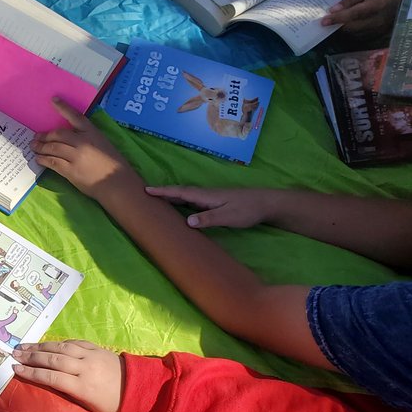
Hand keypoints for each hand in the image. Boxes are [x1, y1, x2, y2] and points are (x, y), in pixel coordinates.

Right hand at [12, 340, 122, 411]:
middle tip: (14, 354)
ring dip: (40, 346)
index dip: (31, 373)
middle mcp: (85, 368)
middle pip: (53, 359)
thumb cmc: (111, 404)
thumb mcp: (89, 405)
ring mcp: (91, 355)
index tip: (15, 370)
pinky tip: (46, 344)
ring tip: (24, 346)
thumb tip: (47, 380)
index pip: (51, 377)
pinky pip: (73, 342)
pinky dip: (57, 342)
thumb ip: (68, 391)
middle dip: (31, 356)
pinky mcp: (96, 348)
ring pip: (61, 347)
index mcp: (83, 387)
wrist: (138, 388)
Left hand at [32, 99, 142, 198]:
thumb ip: (86, 137)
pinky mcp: (70, 170)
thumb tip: (67, 136)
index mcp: (92, 132)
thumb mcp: (102, 142)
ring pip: (52, 148)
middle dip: (45, 136)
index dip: (63, 107)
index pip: (75, 116)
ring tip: (34, 147)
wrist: (116, 182)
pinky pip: (52, 162)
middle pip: (58, 134)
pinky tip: (39, 159)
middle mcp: (83, 142)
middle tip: (36, 137)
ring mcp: (76, 156)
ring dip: (41, 147)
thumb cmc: (111, 163)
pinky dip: (43, 160)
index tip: (53, 100)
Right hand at [144, 184, 269, 228]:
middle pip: (180, 192)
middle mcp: (205, 195)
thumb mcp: (228, 216)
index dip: (163, 192)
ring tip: (157, 201)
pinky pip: (192, 201)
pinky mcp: (214, 203)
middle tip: (145, 194)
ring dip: (171, 197)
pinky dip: (181, 202)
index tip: (147, 190)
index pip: (180, 192)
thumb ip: (208, 219)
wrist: (266, 203)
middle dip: (163, 193)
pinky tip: (179, 208)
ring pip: (185, 196)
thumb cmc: (247, 209)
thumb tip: (187, 221)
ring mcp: (210, 198)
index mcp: (205, 196)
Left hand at [322, 0, 404, 39]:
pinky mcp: (379, 33)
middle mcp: (378, 20)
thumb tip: (334, 9)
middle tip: (324, 22)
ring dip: (343, 29)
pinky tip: (345, 25)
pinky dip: (350, 31)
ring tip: (333, 22)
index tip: (323, 21)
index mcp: (377, 5)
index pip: (355, 14)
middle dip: (337, 25)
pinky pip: (360, 35)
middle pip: (352, 27)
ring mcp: (380, 29)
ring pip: (355, 33)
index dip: (338, 18)